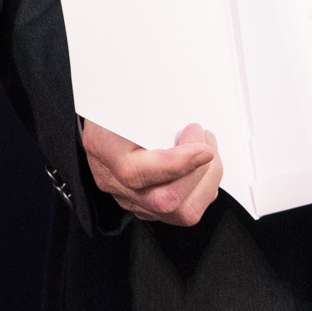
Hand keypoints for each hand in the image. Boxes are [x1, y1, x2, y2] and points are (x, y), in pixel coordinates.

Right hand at [81, 117, 222, 227]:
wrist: (101, 114)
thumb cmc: (117, 105)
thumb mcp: (130, 97)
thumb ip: (158, 112)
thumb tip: (191, 127)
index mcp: (104, 149)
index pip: (136, 173)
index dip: (178, 163)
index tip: (203, 148)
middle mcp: (114, 181)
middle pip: (164, 201)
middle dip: (200, 173)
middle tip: (206, 142)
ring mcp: (130, 198)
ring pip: (180, 213)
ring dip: (206, 183)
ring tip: (209, 153)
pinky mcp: (147, 205)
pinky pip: (183, 211)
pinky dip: (202, 190)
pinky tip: (201, 169)